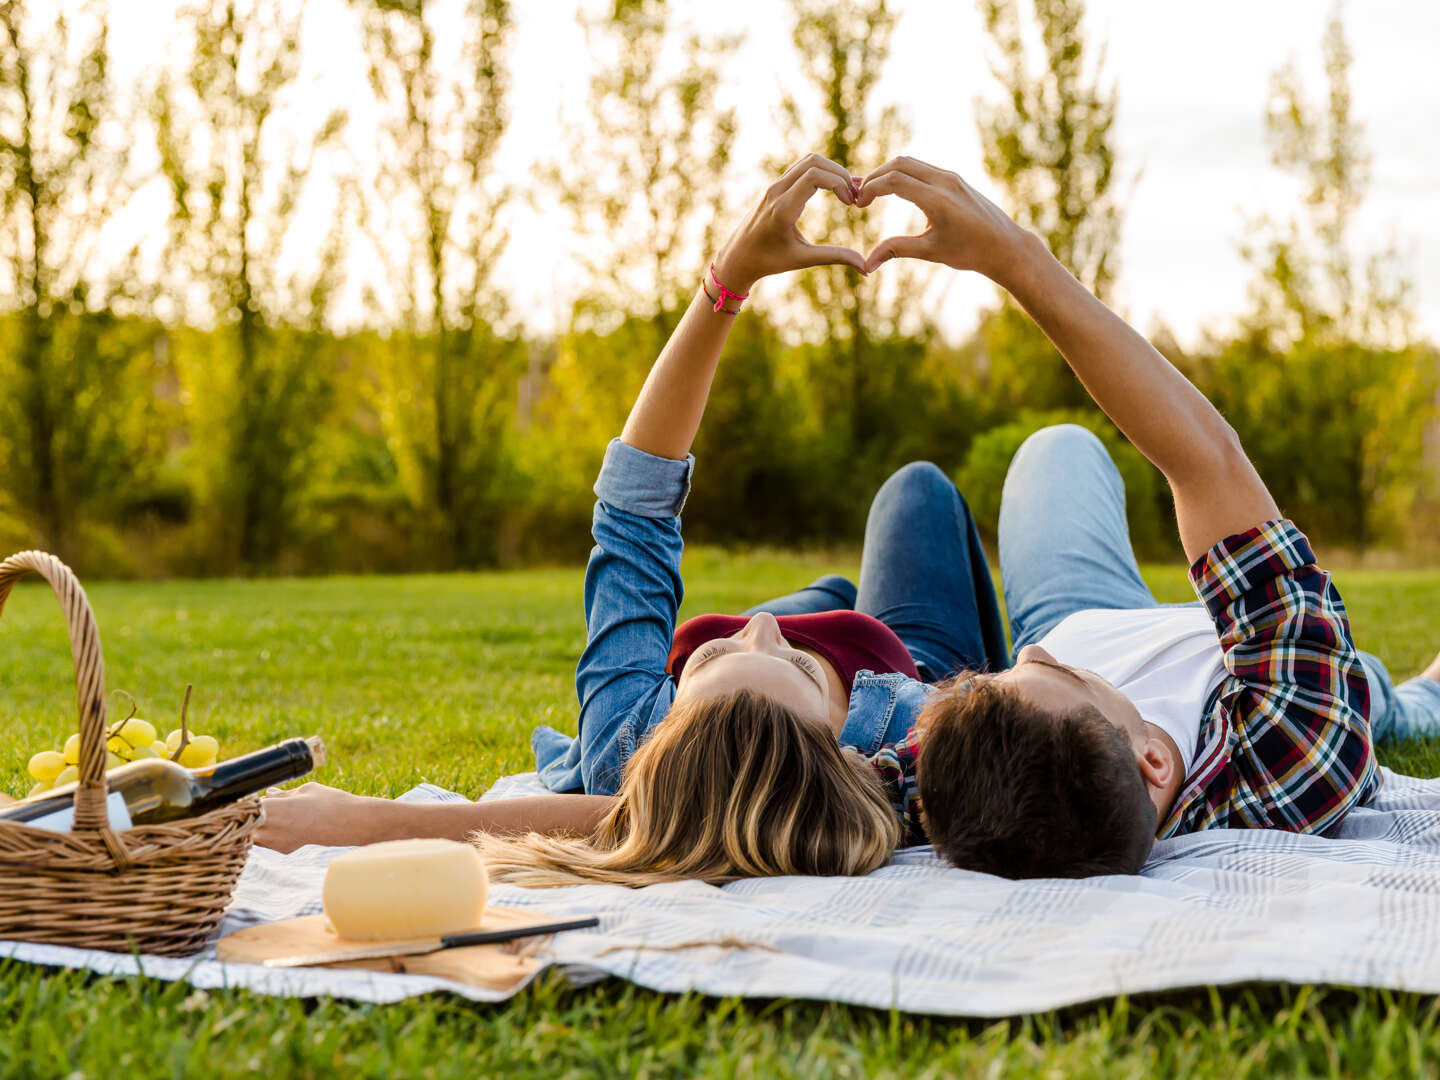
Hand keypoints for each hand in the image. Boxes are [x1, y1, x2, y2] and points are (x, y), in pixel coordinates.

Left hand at [255, 781, 387, 852]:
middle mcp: (270, 829)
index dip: (241, 801)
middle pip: (243, 824)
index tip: (243, 795)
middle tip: (250, 804)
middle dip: (244, 815)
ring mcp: (276, 842)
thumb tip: (267, 793)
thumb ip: (282, 794)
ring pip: (252, 834)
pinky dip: (268, 833)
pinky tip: (282, 823)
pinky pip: (267, 841)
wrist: (348, 823)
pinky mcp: (284, 849)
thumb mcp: (304, 790)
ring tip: (266, 813)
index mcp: (271, 809)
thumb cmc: (328, 802)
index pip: (243, 807)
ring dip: (254, 825)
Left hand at [711, 153, 867, 291]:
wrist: (737, 258)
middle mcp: (777, 191)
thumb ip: (834, 257)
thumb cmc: (768, 261)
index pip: (815, 176)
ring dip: (831, 171)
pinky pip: (801, 169)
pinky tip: (834, 190)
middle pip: (814, 162)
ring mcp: (774, 186)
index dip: (839, 183)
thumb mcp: (802, 260)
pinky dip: (820, 173)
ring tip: (847, 192)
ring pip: (808, 161)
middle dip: (839, 174)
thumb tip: (865, 266)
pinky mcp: (775, 187)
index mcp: (783, 208)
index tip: (851, 202)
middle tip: (854, 196)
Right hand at [855, 156, 1030, 279]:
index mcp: (937, 199)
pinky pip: (922, 168)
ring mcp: (951, 177)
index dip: (870, 189)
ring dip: (888, 173)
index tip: (858, 204)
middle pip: (899, 164)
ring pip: (911, 162)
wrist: (1004, 246)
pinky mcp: (955, 179)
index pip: (894, 180)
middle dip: (875, 177)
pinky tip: (894, 190)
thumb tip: (867, 264)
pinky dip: (903, 174)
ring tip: (872, 193)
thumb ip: (896, 250)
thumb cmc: (969, 252)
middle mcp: (944, 181)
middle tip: (860, 197)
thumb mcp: (930, 252)